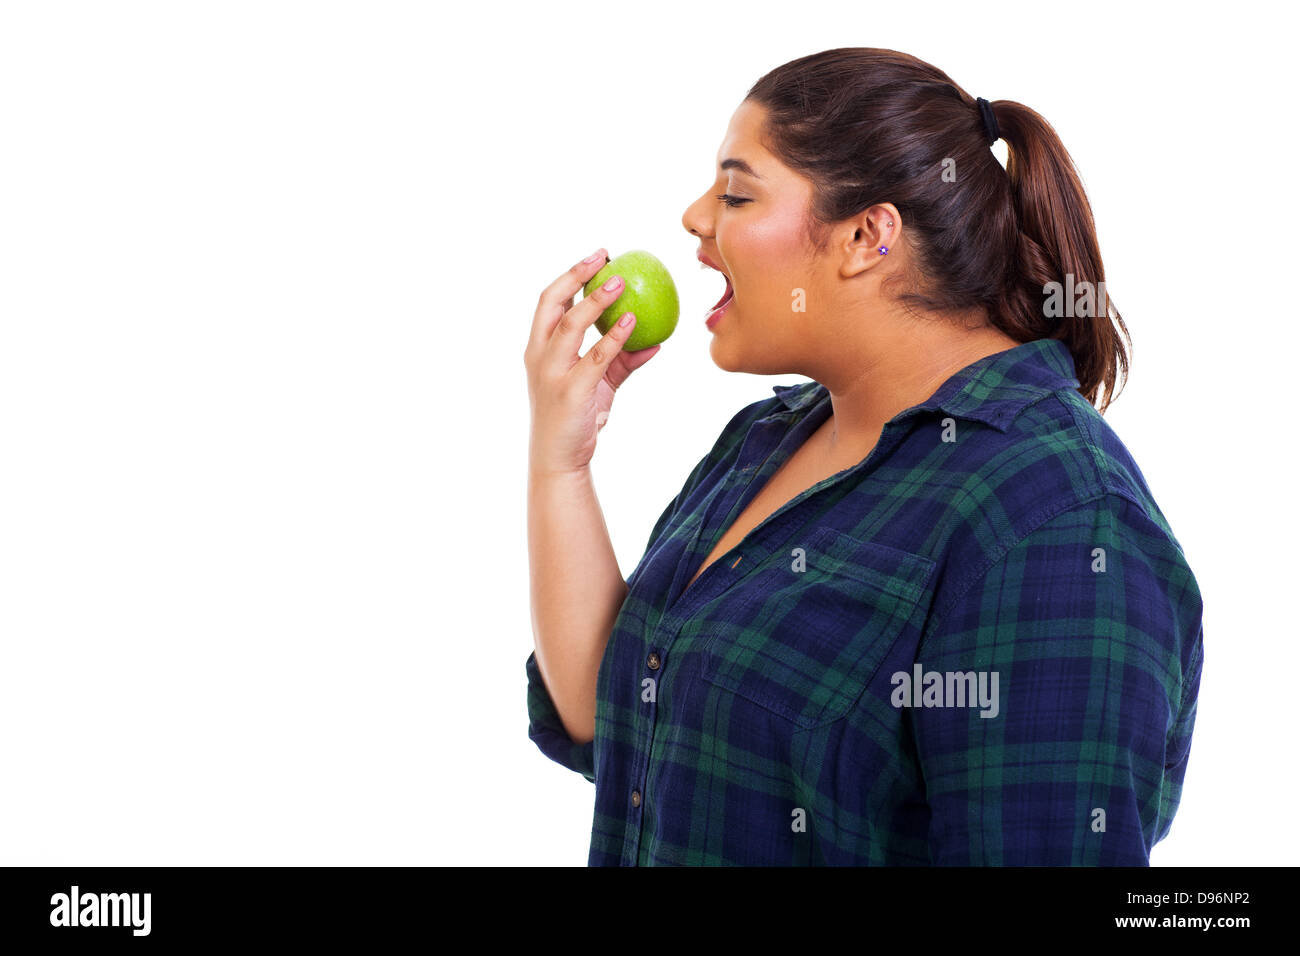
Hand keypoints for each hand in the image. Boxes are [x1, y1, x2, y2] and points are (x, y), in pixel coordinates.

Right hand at [524, 248, 661, 475]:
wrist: (560, 459)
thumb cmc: (576, 419)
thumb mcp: (600, 385)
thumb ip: (621, 361)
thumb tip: (654, 340)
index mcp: (539, 349)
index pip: (549, 302)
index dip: (571, 275)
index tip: (598, 257)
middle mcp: (540, 356)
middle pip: (552, 303)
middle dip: (576, 275)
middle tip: (604, 257)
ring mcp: (552, 373)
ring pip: (571, 325)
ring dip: (596, 301)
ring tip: (620, 282)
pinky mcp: (571, 392)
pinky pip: (596, 357)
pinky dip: (615, 337)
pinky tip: (633, 322)